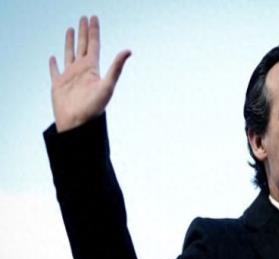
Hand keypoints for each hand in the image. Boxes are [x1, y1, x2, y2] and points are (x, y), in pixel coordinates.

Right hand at [49, 16, 130, 131]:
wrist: (79, 125)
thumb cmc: (94, 108)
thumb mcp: (107, 86)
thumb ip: (116, 68)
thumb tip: (129, 50)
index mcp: (92, 69)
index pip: (94, 44)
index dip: (94, 30)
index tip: (93, 17)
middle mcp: (82, 70)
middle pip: (83, 45)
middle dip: (84, 31)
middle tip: (84, 17)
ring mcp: (70, 77)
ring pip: (69, 54)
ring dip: (69, 42)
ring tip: (70, 30)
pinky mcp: (58, 85)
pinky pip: (54, 71)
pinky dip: (53, 64)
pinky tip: (52, 58)